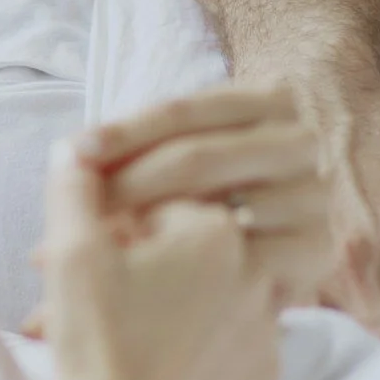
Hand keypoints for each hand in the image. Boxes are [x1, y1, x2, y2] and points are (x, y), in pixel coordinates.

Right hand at [34, 143, 282, 379]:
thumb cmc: (94, 340)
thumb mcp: (69, 253)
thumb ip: (74, 189)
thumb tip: (73, 147)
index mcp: (212, 232)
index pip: (175, 196)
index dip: (131, 213)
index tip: (103, 238)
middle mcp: (256, 270)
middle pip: (212, 235)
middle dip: (167, 246)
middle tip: (123, 275)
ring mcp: (267, 324)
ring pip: (237, 283)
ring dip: (198, 287)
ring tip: (149, 310)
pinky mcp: (265, 370)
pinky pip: (245, 335)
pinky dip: (212, 335)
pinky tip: (172, 349)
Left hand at [73, 86, 332, 306]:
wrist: (253, 278)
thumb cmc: (199, 197)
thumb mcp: (172, 159)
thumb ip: (131, 150)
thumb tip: (64, 155)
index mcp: (268, 101)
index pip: (182, 111)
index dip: (125, 132)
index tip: (76, 152)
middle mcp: (300, 141)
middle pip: (197, 158)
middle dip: (129, 183)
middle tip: (82, 211)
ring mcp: (314, 196)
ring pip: (217, 208)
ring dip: (151, 228)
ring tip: (101, 245)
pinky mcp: (316, 250)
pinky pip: (243, 255)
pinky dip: (189, 265)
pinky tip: (148, 274)